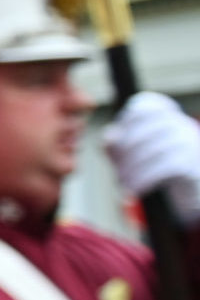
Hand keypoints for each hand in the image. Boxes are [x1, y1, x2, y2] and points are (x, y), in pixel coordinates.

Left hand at [105, 91, 199, 225]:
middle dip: (124, 154)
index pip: (144, 105)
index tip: (116, 144)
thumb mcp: (133, 155)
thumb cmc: (157, 170)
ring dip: (131, 171)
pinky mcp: (194, 165)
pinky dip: (144, 180)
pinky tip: (134, 191)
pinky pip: (166, 168)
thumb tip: (108, 138)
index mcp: (168, 116)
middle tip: (117, 172)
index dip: (125, 122)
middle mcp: (182, 125)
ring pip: (154, 151)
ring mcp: (191, 144)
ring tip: (123, 184)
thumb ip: (117, 145)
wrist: (190, 194)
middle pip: (144, 131)